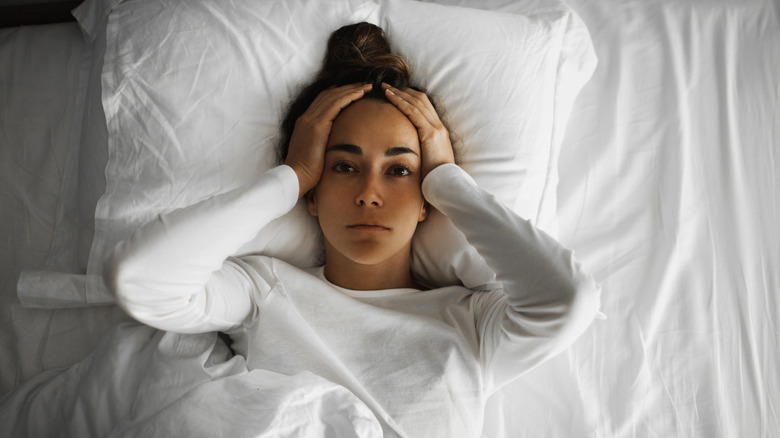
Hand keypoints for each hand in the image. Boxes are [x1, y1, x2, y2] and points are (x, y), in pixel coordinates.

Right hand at [285, 83, 372, 197]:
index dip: (339, 93)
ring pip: (333, 96)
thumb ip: (323, 143)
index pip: (323, 101)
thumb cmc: (306, 171)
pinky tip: (360, 94)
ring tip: (366, 86)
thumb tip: (336, 144)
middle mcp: (306, 118)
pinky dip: (349, 96)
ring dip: (351, 89)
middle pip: (328, 94)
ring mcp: (311, 120)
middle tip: (363, 84)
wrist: (295, 177)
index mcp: (305, 123)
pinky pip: (335, 104)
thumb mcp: (315, 152)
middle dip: (347, 87)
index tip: (353, 91)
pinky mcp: (317, 125)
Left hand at [382, 83, 454, 178]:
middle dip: (404, 91)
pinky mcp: (430, 133)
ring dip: (399, 93)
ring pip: (416, 102)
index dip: (410, 98)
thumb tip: (407, 154)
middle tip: (388, 86)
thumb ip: (420, 152)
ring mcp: (436, 129)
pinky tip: (389, 96)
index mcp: (439, 132)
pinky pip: (413, 112)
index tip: (397, 94)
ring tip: (385, 88)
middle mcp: (439, 126)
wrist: (446, 184)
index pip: (425, 107)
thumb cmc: (435, 178)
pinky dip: (400, 101)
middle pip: (421, 100)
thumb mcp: (427, 161)